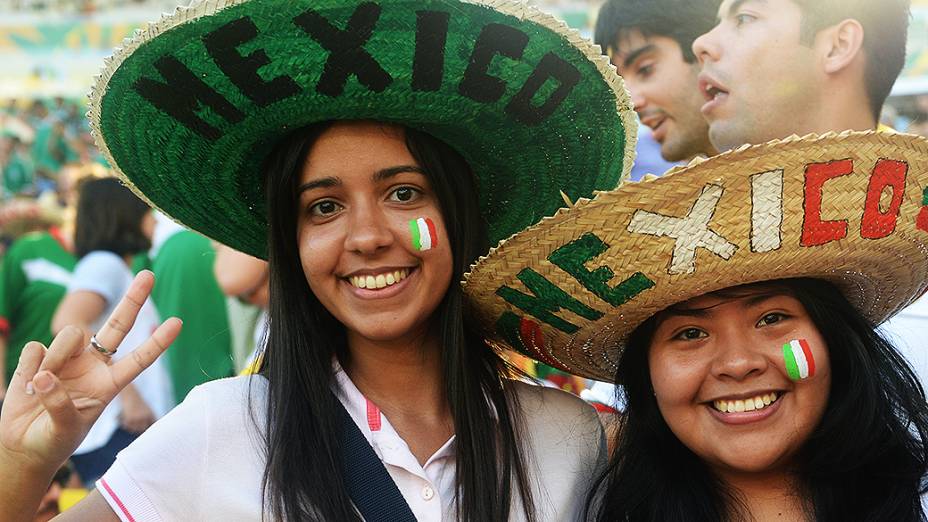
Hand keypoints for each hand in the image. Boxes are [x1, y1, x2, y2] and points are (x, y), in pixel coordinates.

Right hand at [0, 271, 180, 471]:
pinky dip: (30, 366)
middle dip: (133, 300)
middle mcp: (93, 365)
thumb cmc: (52, 441)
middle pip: (117, 326)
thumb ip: (59, 405)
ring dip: (55, 357)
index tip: (179, 322)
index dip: (158, 341)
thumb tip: (47, 376)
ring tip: (42, 385)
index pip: (139, 359)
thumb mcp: (64, 430)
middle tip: (149, 275)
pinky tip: (28, 384)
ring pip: (69, 336)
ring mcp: (67, 358)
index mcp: (109, 384)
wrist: (22, 445)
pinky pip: (36, 348)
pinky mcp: (39, 357)